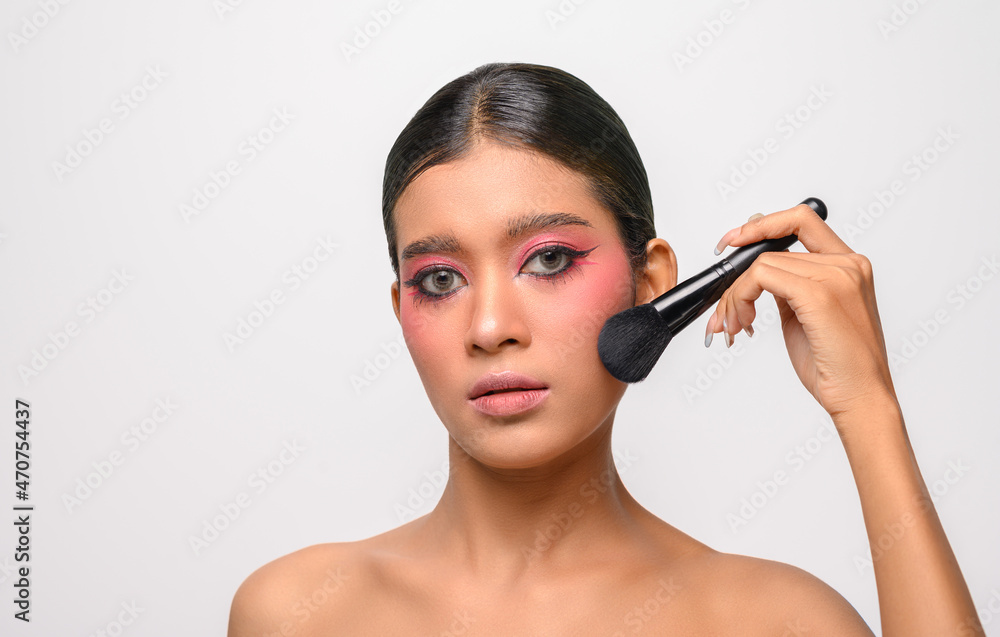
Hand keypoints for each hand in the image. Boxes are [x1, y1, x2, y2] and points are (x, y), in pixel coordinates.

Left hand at [704, 203, 897, 421]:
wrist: (860, 397)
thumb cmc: (836, 366)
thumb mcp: (807, 316)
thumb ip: (790, 288)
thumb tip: (758, 275)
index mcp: (850, 265)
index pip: (801, 220)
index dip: (761, 225)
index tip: (732, 241)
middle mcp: (848, 264)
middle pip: (772, 247)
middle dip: (736, 276)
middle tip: (722, 306)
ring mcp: (836, 276)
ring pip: (761, 264)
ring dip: (734, 297)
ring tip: (734, 327)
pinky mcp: (818, 294)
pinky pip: (761, 277)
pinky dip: (741, 298)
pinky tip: (744, 325)